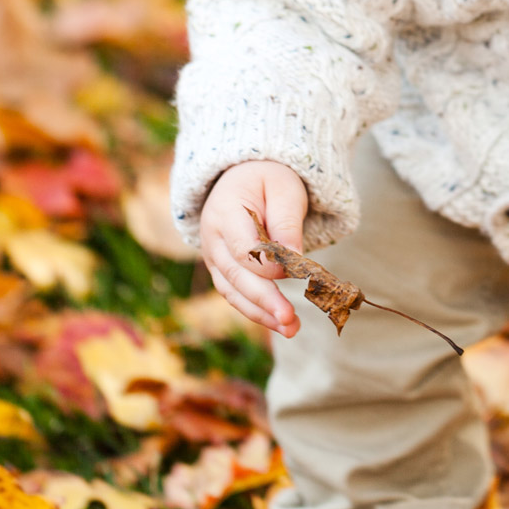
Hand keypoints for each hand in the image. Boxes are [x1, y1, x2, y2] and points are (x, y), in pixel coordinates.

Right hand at [200, 160, 308, 335]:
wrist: (244, 179)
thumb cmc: (268, 181)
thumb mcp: (283, 188)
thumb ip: (286, 221)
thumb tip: (294, 259)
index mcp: (224, 211)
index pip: (243, 247)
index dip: (267, 264)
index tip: (295, 271)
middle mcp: (212, 239)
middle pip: (236, 276)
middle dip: (264, 300)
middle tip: (290, 319)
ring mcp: (214, 258)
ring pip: (234, 292)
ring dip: (261, 314)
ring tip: (291, 329)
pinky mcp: (223, 272)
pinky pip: (237, 296)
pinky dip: (258, 312)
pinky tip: (281, 324)